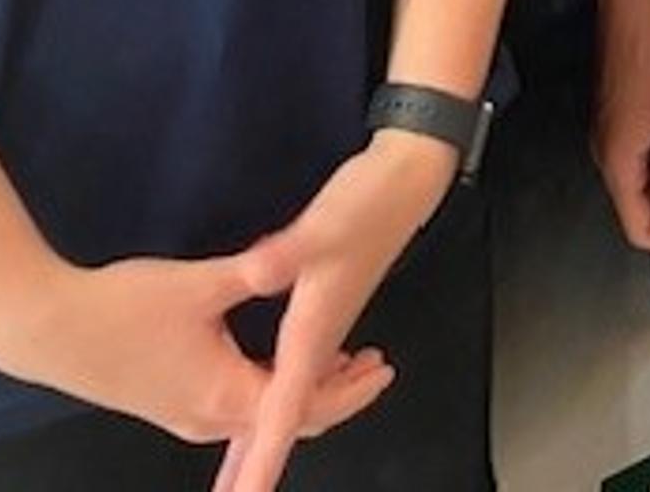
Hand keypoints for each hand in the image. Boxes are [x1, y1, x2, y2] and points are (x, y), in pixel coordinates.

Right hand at [0, 248, 388, 449]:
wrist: (50, 329)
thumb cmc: (125, 308)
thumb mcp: (199, 284)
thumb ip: (254, 270)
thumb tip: (294, 256)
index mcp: (227, 394)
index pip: (306, 404)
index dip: (349, 386)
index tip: (382, 364)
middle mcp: (210, 418)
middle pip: (288, 415)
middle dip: (332, 391)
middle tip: (369, 359)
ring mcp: (185, 416)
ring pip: (258, 412)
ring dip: (297, 387)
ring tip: (333, 356)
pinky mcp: (166, 402)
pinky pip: (233, 407)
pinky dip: (265, 388)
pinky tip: (269, 358)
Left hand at [211, 133, 456, 491]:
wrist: (405, 185)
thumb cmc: (367, 205)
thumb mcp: (322, 227)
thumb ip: (287, 252)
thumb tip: (254, 272)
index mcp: (312, 332)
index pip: (285, 414)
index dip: (262, 462)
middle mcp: (319, 341)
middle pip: (287, 422)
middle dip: (259, 465)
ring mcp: (324, 329)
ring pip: (294, 401)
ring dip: (271, 438)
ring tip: (244, 471)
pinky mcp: (325, 311)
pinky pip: (301, 376)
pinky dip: (286, 399)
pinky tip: (276, 396)